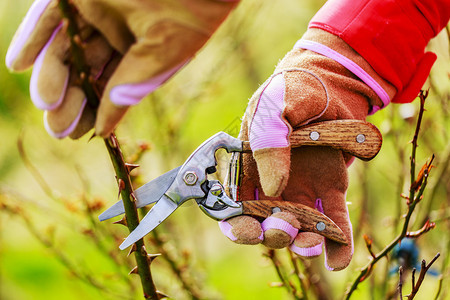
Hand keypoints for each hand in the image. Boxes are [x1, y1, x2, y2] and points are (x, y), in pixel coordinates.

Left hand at [6, 0, 237, 137]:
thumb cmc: (191, 12)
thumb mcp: (161, 56)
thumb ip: (130, 88)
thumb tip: (105, 128)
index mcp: (141, 49)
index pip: (112, 84)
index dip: (95, 109)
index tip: (80, 134)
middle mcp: (117, 31)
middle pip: (85, 70)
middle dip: (71, 99)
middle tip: (58, 127)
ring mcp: (97, 10)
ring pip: (66, 47)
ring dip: (51, 76)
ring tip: (46, 103)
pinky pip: (50, 16)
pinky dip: (33, 39)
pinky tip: (20, 64)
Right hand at [219, 29, 392, 270]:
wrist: (332, 81)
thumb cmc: (293, 90)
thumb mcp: (273, 106)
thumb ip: (267, 140)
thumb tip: (274, 187)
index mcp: (247, 168)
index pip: (233, 206)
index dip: (237, 224)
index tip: (248, 229)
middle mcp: (271, 185)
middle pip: (264, 224)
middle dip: (271, 235)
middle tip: (284, 227)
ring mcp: (301, 190)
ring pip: (297, 228)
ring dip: (302, 243)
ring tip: (313, 242)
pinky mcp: (330, 190)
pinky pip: (332, 222)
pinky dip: (336, 245)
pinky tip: (337, 259)